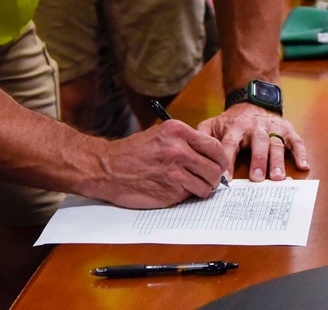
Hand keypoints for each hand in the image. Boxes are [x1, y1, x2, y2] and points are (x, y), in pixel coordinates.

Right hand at [94, 120, 230, 208]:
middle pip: (216, 167)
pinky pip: (191, 195)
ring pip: (207, 184)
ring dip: (203, 188)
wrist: (107, 168)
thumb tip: (209, 154)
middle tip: (207, 179)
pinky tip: (175, 190)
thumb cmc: (132, 152)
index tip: (219, 164)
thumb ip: (184, 142)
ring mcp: (176, 171)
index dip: (220, 159)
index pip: (215, 146)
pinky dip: (187, 195)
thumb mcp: (160, 135)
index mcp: (178, 131)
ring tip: (190, 186)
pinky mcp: (171, 190)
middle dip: (214, 176)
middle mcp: (179, 149)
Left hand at [198, 104, 308, 181]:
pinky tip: (303, 166)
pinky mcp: (287, 129)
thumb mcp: (213, 124)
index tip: (225, 177)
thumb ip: (203, 136)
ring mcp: (272, 128)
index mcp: (235, 126)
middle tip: (256, 179)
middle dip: (257, 161)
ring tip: (277, 177)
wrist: (252, 101)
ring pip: (276, 144)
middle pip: (257, 143)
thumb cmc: (231, 120)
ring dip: (277, 161)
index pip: (230, 142)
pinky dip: (300, 152)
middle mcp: (255, 127)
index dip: (228, 159)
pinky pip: (296, 141)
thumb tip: (194, 151)